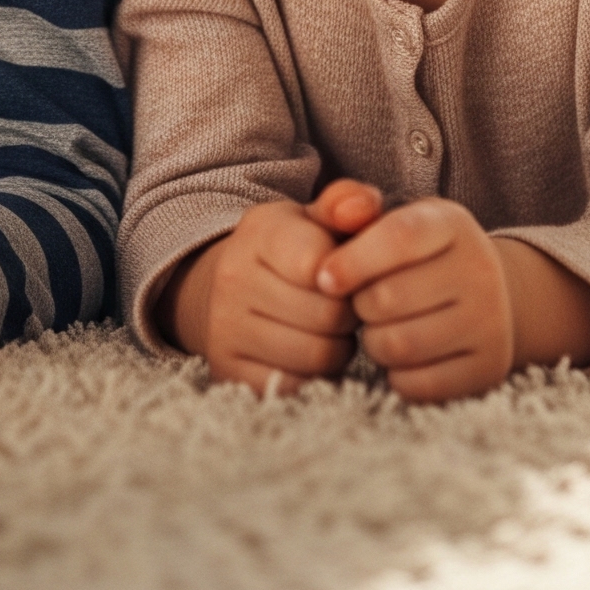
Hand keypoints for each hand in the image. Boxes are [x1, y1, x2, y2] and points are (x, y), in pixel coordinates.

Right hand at [166, 196, 359, 394]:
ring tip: (328, 330)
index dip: (350, 276)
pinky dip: (313, 376)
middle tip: (343, 307)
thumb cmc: (291, 252)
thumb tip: (364, 207)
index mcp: (260, 231)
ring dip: (336, 348)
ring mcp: (225, 328)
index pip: (321, 264)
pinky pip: (295, 386)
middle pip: (328, 316)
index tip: (346, 274)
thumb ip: (349, 203)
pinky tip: (307, 352)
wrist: (226, 288)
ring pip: (317, 356)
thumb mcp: (316, 218)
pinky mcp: (228, 371)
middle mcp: (233, 277)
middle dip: (348, 315)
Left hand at [316, 197, 515, 402]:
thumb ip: (352, 207)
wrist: (484, 295)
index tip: (324, 279)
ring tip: (379, 327)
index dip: (353, 260)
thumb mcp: (390, 219)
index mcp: (452, 223)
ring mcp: (491, 321)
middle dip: (360, 304)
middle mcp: (481, 269)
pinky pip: (418, 384)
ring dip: (373, 342)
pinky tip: (402, 356)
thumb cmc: (415, 255)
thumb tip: (338, 211)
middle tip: (362, 302)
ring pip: (400, 345)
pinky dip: (396, 375)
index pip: (399, 237)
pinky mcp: (488, 368)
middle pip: (389, 298)